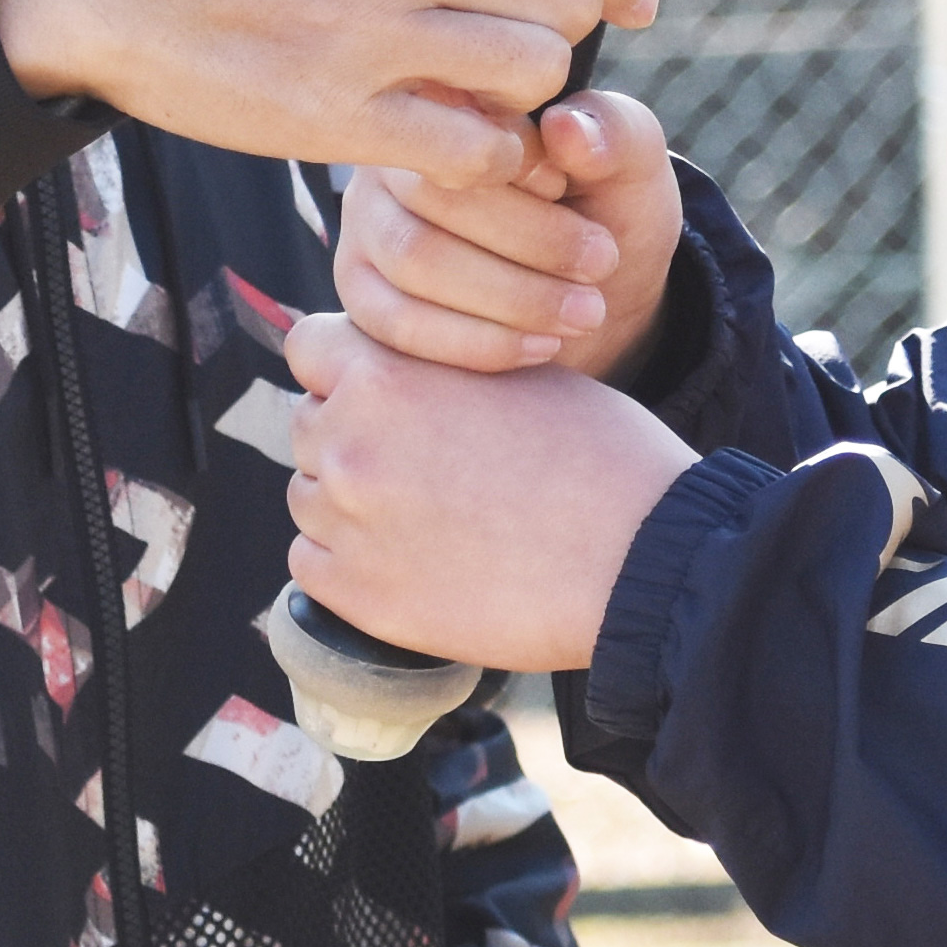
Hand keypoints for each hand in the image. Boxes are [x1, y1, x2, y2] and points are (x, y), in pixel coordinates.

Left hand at [282, 315, 693, 672]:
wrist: (639, 558)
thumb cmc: (600, 456)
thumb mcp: (516, 369)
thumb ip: (440, 362)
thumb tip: (404, 365)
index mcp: (387, 374)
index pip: (310, 349)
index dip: (345, 366)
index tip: (379, 389)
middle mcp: (349, 443)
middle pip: (307, 424)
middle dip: (351, 434)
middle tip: (419, 462)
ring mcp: (347, 524)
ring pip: (307, 498)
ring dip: (347, 502)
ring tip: (423, 516)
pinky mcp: (359, 597)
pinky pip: (312, 565)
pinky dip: (347, 562)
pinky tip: (409, 560)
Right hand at [336, 92, 685, 381]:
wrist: (595, 291)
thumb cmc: (605, 209)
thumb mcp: (631, 164)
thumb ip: (611, 134)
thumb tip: (566, 129)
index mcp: (448, 106)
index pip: (464, 137)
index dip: (530, 181)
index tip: (583, 201)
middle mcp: (392, 162)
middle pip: (435, 202)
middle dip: (531, 245)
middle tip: (602, 266)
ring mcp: (367, 229)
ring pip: (416, 264)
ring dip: (511, 299)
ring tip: (585, 312)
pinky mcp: (363, 295)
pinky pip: (397, 324)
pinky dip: (477, 343)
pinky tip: (541, 347)